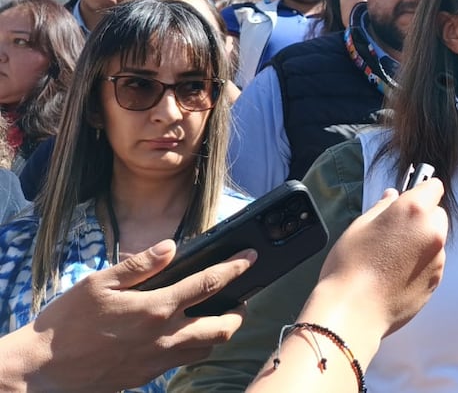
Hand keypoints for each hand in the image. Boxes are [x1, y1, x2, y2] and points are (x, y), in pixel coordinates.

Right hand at [14, 240, 253, 391]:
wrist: (41, 370)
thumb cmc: (65, 323)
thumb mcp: (99, 283)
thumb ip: (139, 265)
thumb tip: (170, 246)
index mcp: (156, 308)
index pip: (210, 283)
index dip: (235, 268)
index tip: (251, 258)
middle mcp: (164, 337)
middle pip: (223, 327)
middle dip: (239, 312)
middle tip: (240, 298)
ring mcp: (157, 360)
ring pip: (207, 349)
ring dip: (219, 332)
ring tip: (219, 317)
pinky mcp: (146, 376)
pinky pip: (183, 362)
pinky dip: (194, 348)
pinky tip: (185, 336)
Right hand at [312, 179, 447, 337]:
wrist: (353, 311)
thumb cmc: (350, 265)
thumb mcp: (359, 226)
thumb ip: (382, 207)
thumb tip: (393, 196)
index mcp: (414, 210)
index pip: (434, 186)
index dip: (421, 191)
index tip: (409, 201)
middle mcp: (432, 231)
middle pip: (437, 215)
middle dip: (422, 219)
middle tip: (395, 233)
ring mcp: (438, 257)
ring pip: (435, 240)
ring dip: (422, 243)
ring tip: (393, 259)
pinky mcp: (437, 280)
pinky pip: (433, 263)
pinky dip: (421, 264)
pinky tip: (397, 275)